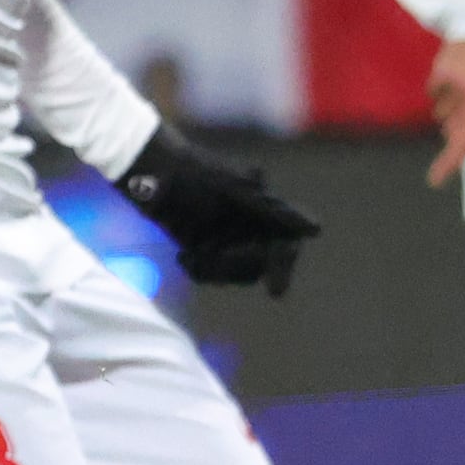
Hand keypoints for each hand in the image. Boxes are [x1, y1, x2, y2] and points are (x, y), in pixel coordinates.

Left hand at [120, 114, 319, 293]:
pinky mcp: (205, 246)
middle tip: (207, 253)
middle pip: (259, 264)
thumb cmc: (194, 176)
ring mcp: (228, 237)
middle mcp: (251, 225)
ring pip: (236, 273)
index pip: (286, 244)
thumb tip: (315, 228)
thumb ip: (274, 212)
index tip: (275, 292)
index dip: (284, 266)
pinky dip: (200, 269)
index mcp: (264, 209)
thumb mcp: (235, 192)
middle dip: (234, 264)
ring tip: (191, 254)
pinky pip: (213, 273)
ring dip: (214, 269)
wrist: (149, 172)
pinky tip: (185, 256)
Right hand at [423, 35, 464, 186]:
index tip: (433, 179)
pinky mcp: (443, 57)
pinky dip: (446, 84)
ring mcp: (451, 73)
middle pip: (452, 124)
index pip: (463, 142)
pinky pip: (437, 82)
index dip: (447, 163)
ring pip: (442, 104)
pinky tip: (464, 73)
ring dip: (453, 104)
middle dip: (460, 124)